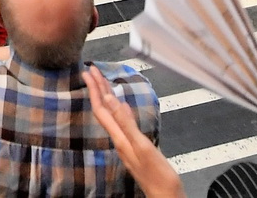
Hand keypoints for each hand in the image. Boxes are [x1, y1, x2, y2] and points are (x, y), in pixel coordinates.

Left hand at [83, 66, 183, 197]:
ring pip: (111, 115)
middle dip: (98, 89)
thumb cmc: (158, 175)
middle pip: (104, 110)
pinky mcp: (134, 146)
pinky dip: (118, 109)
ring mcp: (126, 144)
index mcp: (120, 138)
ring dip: (105, 97)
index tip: (90, 72)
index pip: (102, 109)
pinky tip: (121, 107)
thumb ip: (126, 123)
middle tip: (92, 71)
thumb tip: (113, 101)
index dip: (96, 89)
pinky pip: (120, 122)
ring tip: (102, 83)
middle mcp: (120, 140)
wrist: (166, 195)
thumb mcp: (142, 146)